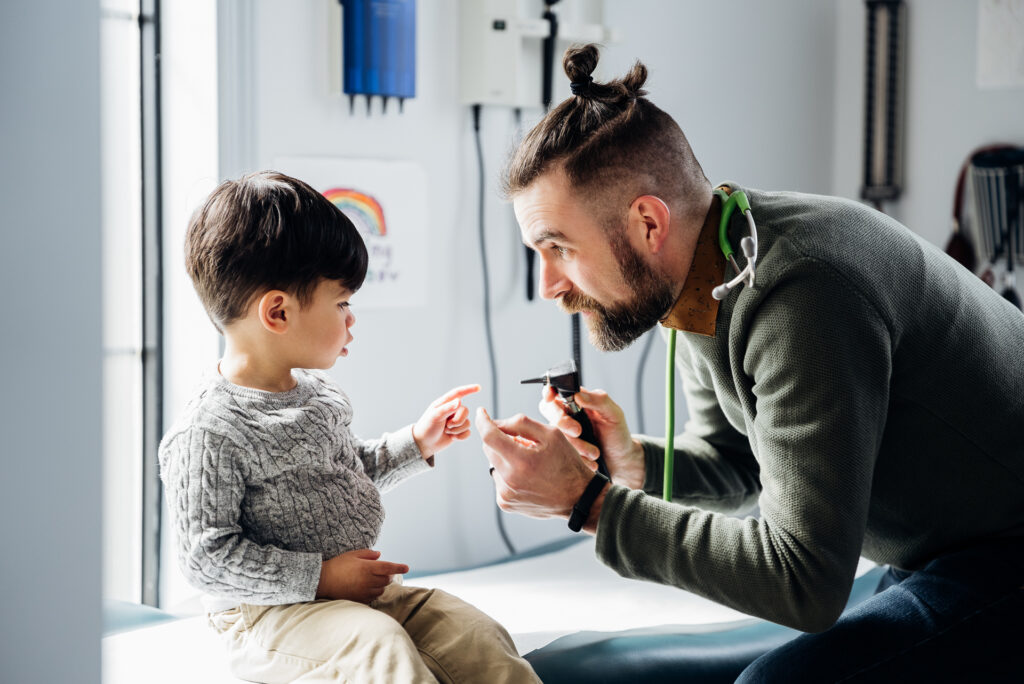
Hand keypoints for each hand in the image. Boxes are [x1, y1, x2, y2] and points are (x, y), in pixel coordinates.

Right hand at [316, 549, 409, 602]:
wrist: (323, 581)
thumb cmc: (338, 565)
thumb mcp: (352, 554)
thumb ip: (368, 554)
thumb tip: (380, 555)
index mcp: (367, 567)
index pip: (388, 567)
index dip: (399, 567)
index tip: (407, 567)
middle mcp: (368, 580)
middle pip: (387, 579)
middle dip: (389, 575)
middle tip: (384, 571)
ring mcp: (364, 591)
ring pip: (381, 589)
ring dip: (382, 584)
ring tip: (374, 579)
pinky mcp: (360, 599)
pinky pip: (373, 597)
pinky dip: (375, 592)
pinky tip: (368, 587)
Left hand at [412, 384, 480, 459]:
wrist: (424, 444)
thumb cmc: (427, 428)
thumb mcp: (435, 416)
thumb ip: (447, 408)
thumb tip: (459, 401)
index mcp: (445, 403)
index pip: (458, 393)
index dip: (469, 389)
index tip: (478, 387)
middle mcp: (452, 411)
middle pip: (466, 411)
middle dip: (458, 421)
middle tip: (447, 426)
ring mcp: (456, 421)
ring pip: (467, 423)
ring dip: (457, 430)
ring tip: (446, 431)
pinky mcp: (459, 431)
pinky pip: (468, 432)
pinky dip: (461, 436)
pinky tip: (452, 437)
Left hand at [476, 407, 597, 519]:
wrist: (577, 498)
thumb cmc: (567, 465)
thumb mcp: (551, 434)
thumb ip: (521, 423)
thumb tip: (496, 422)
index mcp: (522, 461)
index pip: (489, 436)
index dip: (483, 421)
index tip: (481, 413)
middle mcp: (510, 480)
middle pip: (489, 448)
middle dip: (500, 439)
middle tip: (522, 441)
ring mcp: (506, 494)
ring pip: (493, 463)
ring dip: (505, 457)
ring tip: (529, 462)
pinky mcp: (505, 503)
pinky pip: (498, 479)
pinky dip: (508, 473)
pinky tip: (527, 476)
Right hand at [538, 385, 644, 488]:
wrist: (618, 458)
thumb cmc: (617, 433)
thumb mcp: (614, 414)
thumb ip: (600, 400)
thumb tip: (578, 395)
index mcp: (578, 399)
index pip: (557, 389)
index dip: (549, 391)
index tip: (551, 398)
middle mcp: (567, 412)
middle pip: (549, 409)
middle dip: (562, 422)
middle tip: (578, 431)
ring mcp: (562, 430)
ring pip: (553, 432)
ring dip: (573, 444)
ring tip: (593, 452)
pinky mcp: (561, 446)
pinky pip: (558, 448)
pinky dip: (574, 455)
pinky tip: (588, 459)